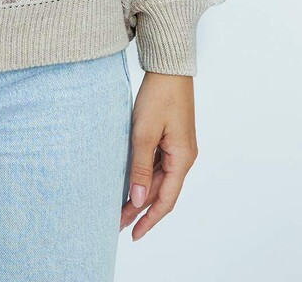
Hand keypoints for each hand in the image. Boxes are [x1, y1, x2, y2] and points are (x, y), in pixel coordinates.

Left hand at [120, 72, 197, 240]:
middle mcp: (183, 157)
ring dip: (141, 193)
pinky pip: (157, 164)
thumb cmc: (158, 95)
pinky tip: (130, 182)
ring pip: (159, 179)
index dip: (149, 219)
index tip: (133, 234)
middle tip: (117, 223)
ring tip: (120, 207)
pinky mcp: (170, 138)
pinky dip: (144, 176)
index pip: (166, 200)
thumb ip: (141, 167)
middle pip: (162, 191)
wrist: (168, 68)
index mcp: (182, 158)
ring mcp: (177, 147)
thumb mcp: (144, 132)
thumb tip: (138, 199)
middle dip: (140, 209)